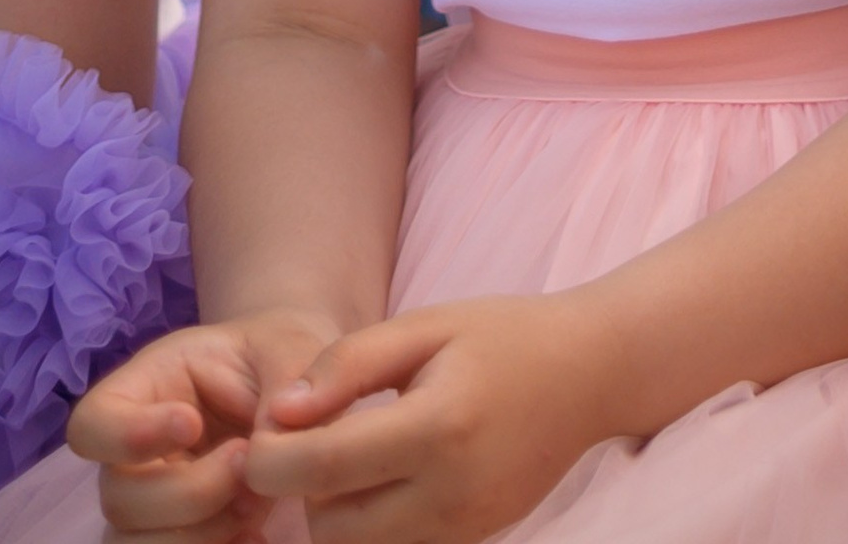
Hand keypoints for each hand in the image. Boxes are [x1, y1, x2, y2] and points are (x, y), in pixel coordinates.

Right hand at [69, 307, 339, 537]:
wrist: (300, 399)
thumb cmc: (279, 358)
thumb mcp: (290, 345)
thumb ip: (286, 379)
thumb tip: (269, 440)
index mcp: (144, 390)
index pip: (92, 424)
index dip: (128, 435)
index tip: (191, 424)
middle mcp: (132, 458)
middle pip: (120, 500)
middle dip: (192, 493)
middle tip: (247, 464)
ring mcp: (149, 507)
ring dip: (201, 535)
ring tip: (254, 503)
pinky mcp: (176, 538)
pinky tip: (255, 536)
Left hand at [241, 292, 611, 541]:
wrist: (591, 374)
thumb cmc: (505, 336)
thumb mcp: (427, 326)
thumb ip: (348, 364)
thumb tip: (279, 413)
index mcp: (439, 427)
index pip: (322, 468)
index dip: (269, 459)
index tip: (256, 435)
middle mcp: (452, 493)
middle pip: (330, 526)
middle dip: (302, 490)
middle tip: (315, 437)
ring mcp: (464, 529)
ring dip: (334, 514)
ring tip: (352, 458)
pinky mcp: (471, 543)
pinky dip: (372, 525)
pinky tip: (386, 477)